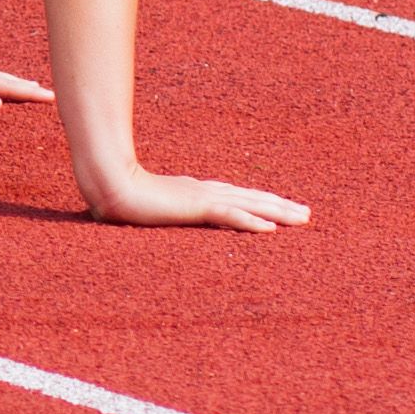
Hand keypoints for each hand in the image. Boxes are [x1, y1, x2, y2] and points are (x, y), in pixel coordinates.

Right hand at [82, 164, 308, 232]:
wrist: (107, 184)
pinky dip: (251, 221)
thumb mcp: (152, 204)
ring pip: (249, 205)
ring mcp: (201, 198)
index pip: (237, 197)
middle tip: (307, 214)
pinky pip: (229, 216)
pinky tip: (270, 229)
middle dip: (281, 206)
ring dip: (278, 212)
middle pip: (252, 198)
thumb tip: (168, 210)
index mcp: (196, 192)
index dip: (262, 203)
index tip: (283, 208)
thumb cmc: (122, 195)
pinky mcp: (194, 206)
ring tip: (302, 219)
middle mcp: (205, 191)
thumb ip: (166, 207)